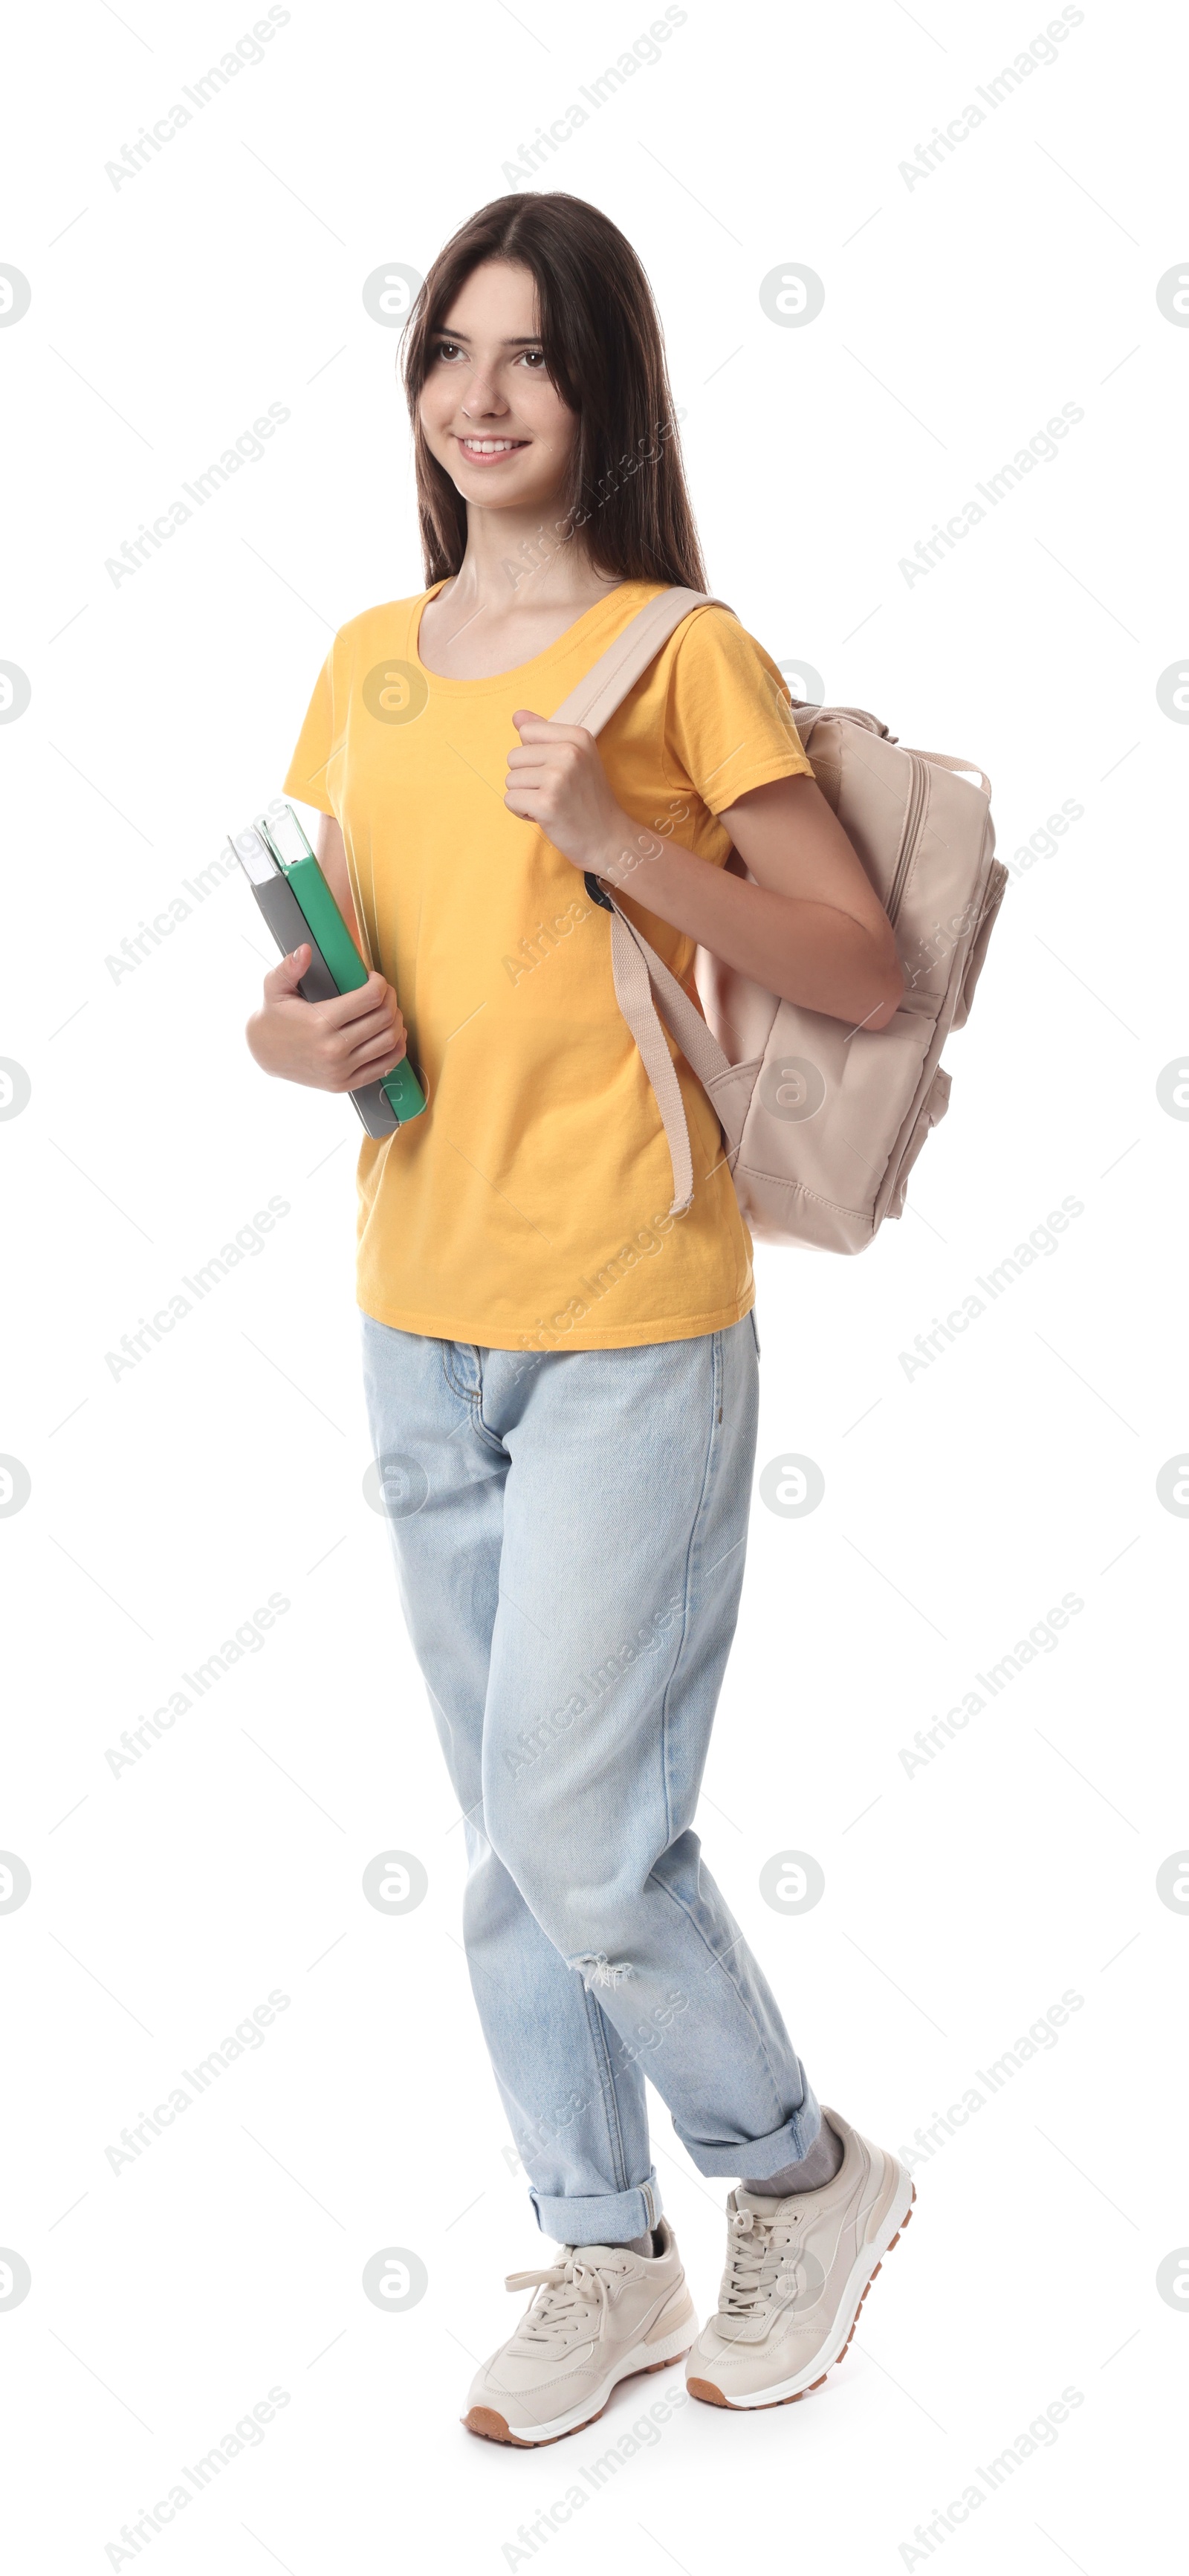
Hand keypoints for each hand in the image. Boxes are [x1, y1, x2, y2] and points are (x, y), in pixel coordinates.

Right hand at [246, 946, 406, 1092]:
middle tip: (385, 992)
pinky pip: (385, 1066)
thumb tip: (305, 950)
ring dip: (397, 1022)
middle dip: (391, 998)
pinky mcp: (344, 1084)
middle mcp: (333, 1049)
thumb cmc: (274, 1016)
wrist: (264, 1055)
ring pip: (389, 1041)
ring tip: (389, 1010)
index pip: (370, 998)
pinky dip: (397, 1048)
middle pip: (384, 1018)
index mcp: (320, 1022)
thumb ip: (289, 967)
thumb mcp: (274, 987)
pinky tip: (394, 1034)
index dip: (380, 983)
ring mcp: (340, 1070)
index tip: (374, 978)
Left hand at [505, 709, 624, 871]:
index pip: (527, 731)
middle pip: (514, 757)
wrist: (609, 839)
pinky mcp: (546, 802)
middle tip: (554, 793)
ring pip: (510, 780)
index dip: (534, 756)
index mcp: (577, 736)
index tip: (555, 772)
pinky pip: (510, 800)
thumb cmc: (588, 800)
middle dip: (526, 779)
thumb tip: (516, 715)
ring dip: (525, 797)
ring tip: (552, 804)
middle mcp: (569, 752)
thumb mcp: (575, 758)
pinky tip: (545, 816)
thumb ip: (545, 735)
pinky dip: (522, 812)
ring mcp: (558, 777)